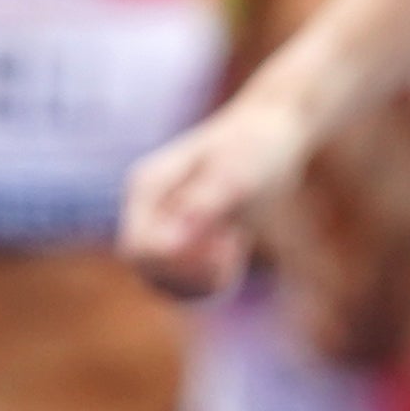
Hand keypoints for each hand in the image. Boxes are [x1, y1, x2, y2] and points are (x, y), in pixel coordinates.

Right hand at [124, 98, 306, 300]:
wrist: (271, 132)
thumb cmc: (255, 147)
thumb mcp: (235, 177)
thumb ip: (200, 208)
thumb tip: (170, 245)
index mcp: (147, 188)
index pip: (138, 249)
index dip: (178, 262)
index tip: (222, 243)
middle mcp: (147, 207)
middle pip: (147, 268)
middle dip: (191, 271)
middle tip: (231, 244)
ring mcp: (162, 222)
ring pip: (162, 279)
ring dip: (201, 277)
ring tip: (233, 245)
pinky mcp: (183, 235)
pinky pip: (182, 278)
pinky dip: (209, 278)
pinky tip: (233, 250)